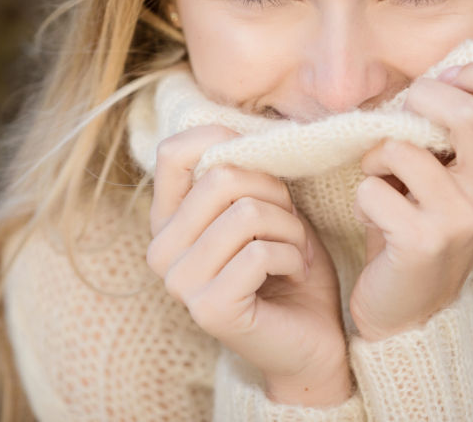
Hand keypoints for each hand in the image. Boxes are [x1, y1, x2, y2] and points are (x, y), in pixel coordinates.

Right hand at [146, 125, 351, 406]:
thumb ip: (240, 175)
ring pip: (246, 213)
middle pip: (222, 176)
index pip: (173, 151)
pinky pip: (260, 253)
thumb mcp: (263, 208)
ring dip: (289, 228)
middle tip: (290, 224)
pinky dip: (292, 257)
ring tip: (295, 250)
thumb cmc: (287, 268)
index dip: (223, 139)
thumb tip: (235, 131)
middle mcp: (161, 251)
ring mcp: (179, 283)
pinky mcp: (208, 309)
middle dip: (274, 193)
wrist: (311, 341)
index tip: (262, 165)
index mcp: (167, 220)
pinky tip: (294, 274)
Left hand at [349, 60, 472, 341]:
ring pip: (403, 148)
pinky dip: (362, 197)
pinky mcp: (424, 243)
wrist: (409, 311)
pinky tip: (375, 219)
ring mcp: (463, 220)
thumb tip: (432, 77)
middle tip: (399, 119)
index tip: (442, 83)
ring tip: (380, 181)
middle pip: (466, 112)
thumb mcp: (450, 178)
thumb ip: (452, 133)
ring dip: (375, 157)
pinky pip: (372, 189)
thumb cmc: (420, 226)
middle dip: (419, 99)